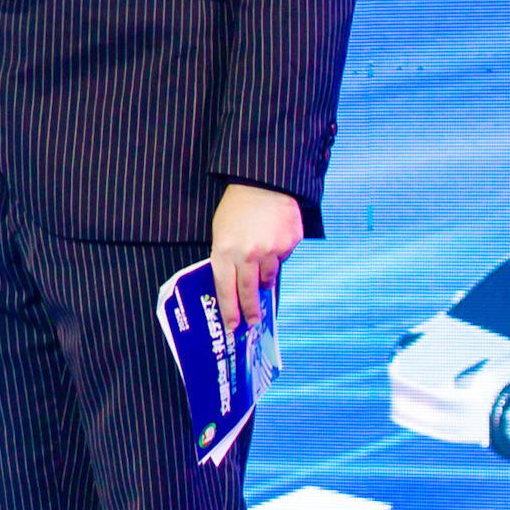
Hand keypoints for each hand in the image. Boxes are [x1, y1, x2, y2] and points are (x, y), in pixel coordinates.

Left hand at [211, 182, 302, 332]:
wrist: (263, 182)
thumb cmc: (237, 207)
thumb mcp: (221, 231)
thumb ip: (226, 257)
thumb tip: (235, 285)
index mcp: (224, 250)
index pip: (225, 288)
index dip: (229, 310)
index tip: (232, 326)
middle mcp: (248, 254)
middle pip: (248, 291)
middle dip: (250, 310)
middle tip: (252, 321)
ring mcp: (271, 249)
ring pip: (268, 277)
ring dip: (264, 278)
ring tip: (261, 268)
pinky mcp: (289, 243)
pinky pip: (283, 259)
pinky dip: (277, 256)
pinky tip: (273, 241)